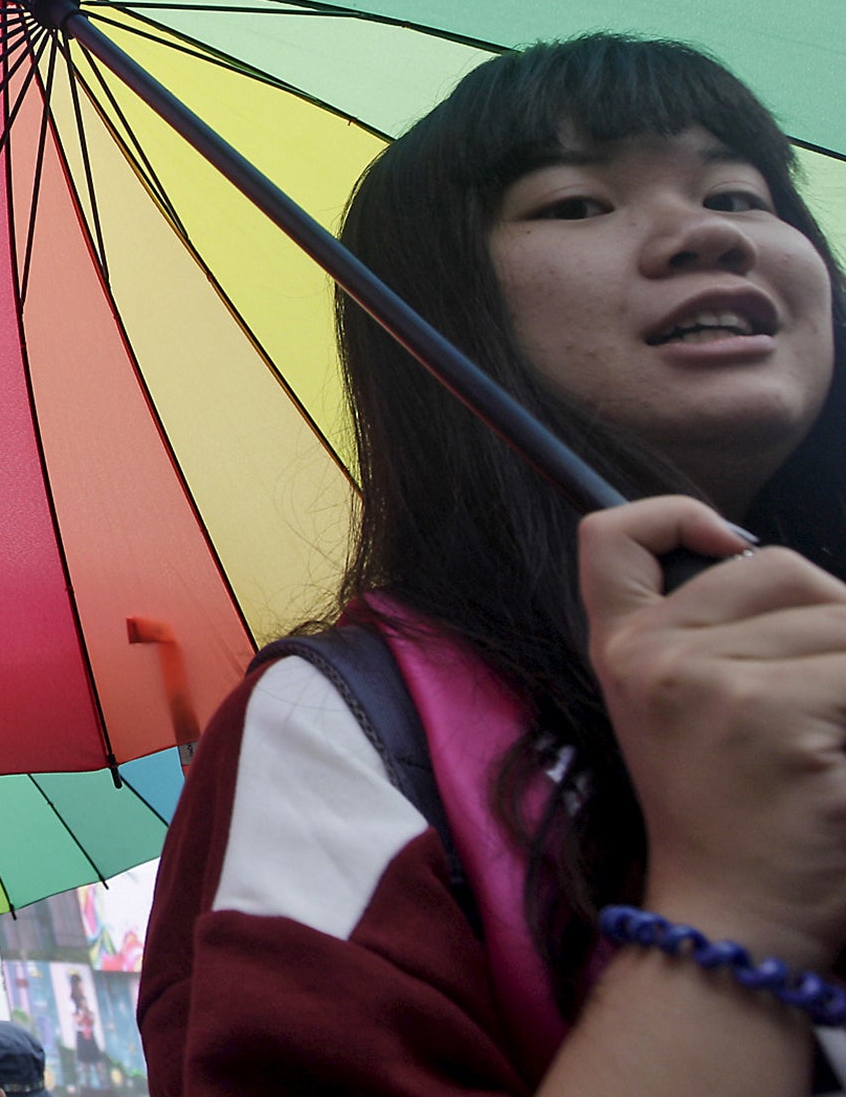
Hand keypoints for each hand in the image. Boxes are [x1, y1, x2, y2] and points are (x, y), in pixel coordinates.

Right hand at [580, 497, 845, 968]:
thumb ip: (706, 637)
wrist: (734, 918)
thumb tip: (780, 571)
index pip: (611, 539)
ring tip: (837, 734)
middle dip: (832, 611)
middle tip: (830, 690)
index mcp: (622, 651)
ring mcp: (708, 680)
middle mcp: (651, 655)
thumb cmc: (729, 817)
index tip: (724, 539)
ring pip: (841, 617)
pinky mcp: (776, 712)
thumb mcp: (679, 711)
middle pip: (777, 567)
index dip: (672, 514)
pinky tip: (844, 754)